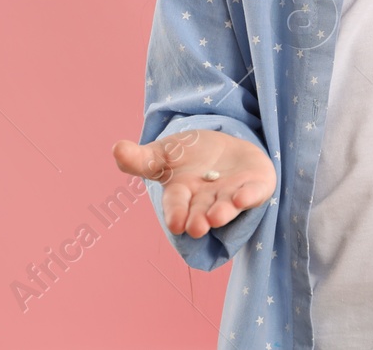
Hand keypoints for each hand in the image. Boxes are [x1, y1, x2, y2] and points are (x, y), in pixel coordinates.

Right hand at [112, 129, 274, 237]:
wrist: (223, 145)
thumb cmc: (188, 156)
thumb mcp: (163, 154)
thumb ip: (140, 158)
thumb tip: (116, 149)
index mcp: (183, 195)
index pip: (177, 206)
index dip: (177, 214)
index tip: (176, 223)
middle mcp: (207, 200)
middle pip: (202, 212)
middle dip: (199, 220)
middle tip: (198, 227)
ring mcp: (233, 193)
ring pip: (228, 206)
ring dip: (223, 212)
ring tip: (216, 217)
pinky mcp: (256, 185)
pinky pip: (255, 193)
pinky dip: (250, 196)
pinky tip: (244, 198)